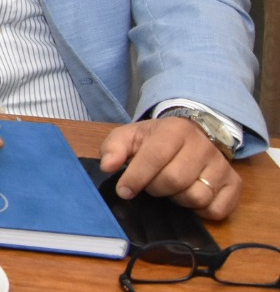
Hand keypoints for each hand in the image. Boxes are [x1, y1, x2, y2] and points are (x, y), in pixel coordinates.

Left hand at [100, 117, 241, 219]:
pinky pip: (216, 210)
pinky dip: (200, 211)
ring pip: (197, 197)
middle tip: (151, 183)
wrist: (190, 135)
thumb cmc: (155, 140)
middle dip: (156, 188)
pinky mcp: (234, 184)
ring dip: (177, 199)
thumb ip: (114, 148)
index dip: (136, 178)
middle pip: (175, 181)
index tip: (124, 191)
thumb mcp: (130, 137)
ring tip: (172, 188)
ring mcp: (222, 165)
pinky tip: (190, 196)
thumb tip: (108, 166)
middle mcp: (202, 146)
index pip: (155, 157)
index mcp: (175, 130)